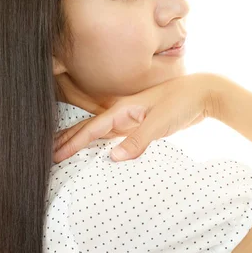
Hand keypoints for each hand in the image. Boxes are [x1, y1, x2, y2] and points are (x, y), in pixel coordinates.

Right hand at [53, 72, 217, 162]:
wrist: (203, 94)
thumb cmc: (181, 103)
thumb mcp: (159, 123)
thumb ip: (137, 141)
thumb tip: (112, 158)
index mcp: (123, 110)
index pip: (91, 129)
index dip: (72, 143)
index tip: (54, 155)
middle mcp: (122, 114)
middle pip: (89, 128)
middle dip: (68, 140)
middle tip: (48, 153)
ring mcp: (130, 120)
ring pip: (99, 133)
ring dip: (81, 142)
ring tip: (62, 150)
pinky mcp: (140, 127)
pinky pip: (114, 138)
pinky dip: (101, 145)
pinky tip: (96, 152)